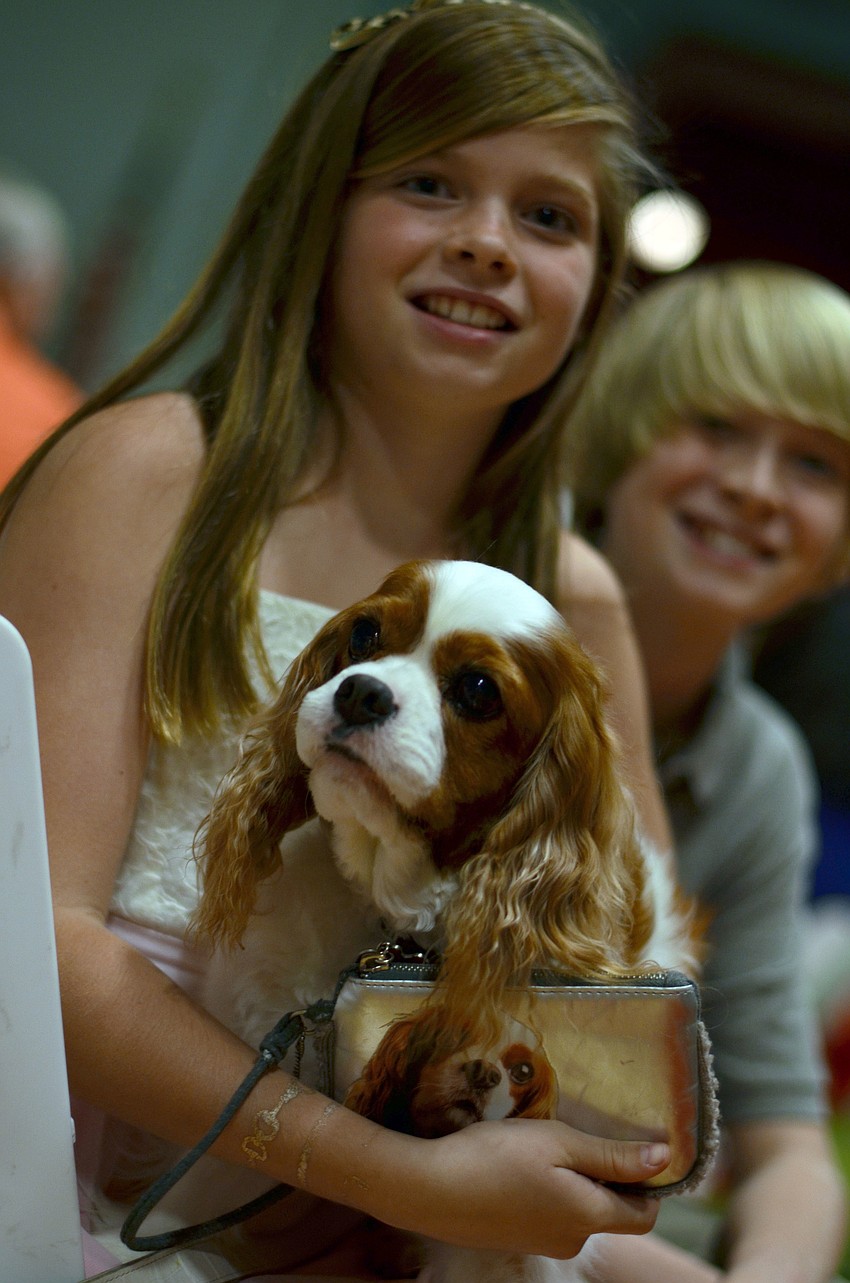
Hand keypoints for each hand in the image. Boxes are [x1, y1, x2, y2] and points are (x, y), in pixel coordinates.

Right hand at [376, 1118, 669, 1259]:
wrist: (429, 1190)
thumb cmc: (495, 1158)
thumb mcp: (557, 1142)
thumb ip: (611, 1155)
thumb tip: (664, 1160)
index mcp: (589, 1216)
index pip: (645, 1214)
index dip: (648, 1182)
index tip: (632, 1144)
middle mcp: (573, 1240)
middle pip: (613, 1212)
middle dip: (608, 1176)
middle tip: (581, 1133)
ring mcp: (544, 1243)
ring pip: (581, 1211)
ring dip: (576, 1180)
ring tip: (547, 1144)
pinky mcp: (519, 1239)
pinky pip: (553, 1215)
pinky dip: (551, 1190)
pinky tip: (523, 1164)